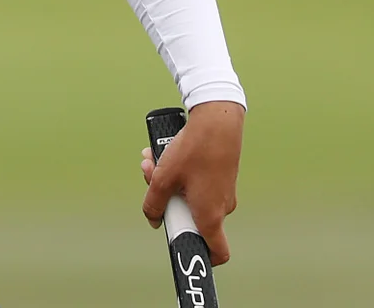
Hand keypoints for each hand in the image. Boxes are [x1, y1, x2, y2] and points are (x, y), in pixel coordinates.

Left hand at [138, 100, 242, 264]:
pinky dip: (180, 172)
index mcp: (210, 215)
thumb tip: (153, 219)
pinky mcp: (221, 175)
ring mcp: (223, 191)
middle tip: (151, 178)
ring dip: (168, 181)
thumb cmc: (193, 150)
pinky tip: (165, 152)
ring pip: (190, 195)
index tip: (179, 244)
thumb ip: (153, 203)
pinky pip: (197, 181)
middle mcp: (221, 207)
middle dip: (166, 201)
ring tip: (153, 158)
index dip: (198, 254)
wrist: (218, 119)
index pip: (217, 253)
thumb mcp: (163, 178)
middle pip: (189, 217)